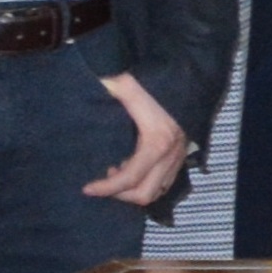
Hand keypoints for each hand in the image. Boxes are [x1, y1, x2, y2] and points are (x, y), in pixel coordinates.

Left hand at [85, 72, 194, 210]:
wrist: (187, 78)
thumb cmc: (156, 82)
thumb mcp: (127, 84)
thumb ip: (105, 89)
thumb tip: (84, 92)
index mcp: (156, 142)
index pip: (130, 178)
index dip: (107, 188)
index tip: (87, 188)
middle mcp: (170, 155)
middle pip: (144, 193)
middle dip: (120, 194)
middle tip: (103, 181)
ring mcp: (178, 157)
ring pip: (157, 192)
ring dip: (134, 190)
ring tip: (117, 172)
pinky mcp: (181, 156)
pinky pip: (164, 183)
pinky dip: (146, 183)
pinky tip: (131, 166)